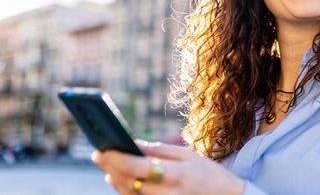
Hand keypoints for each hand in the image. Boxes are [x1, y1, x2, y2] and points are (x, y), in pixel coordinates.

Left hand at [92, 140, 244, 194]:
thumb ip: (160, 149)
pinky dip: (124, 190)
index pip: (137, 167)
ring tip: (106, 164)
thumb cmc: (207, 173)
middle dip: (110, 167)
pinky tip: (117, 179)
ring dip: (114, 179)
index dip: (117, 158)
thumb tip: (133, 143)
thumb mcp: (188, 155)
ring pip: (128, 194)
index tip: (104, 148)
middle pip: (127, 182)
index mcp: (175, 175)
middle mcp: (166, 194)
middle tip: (98, 154)